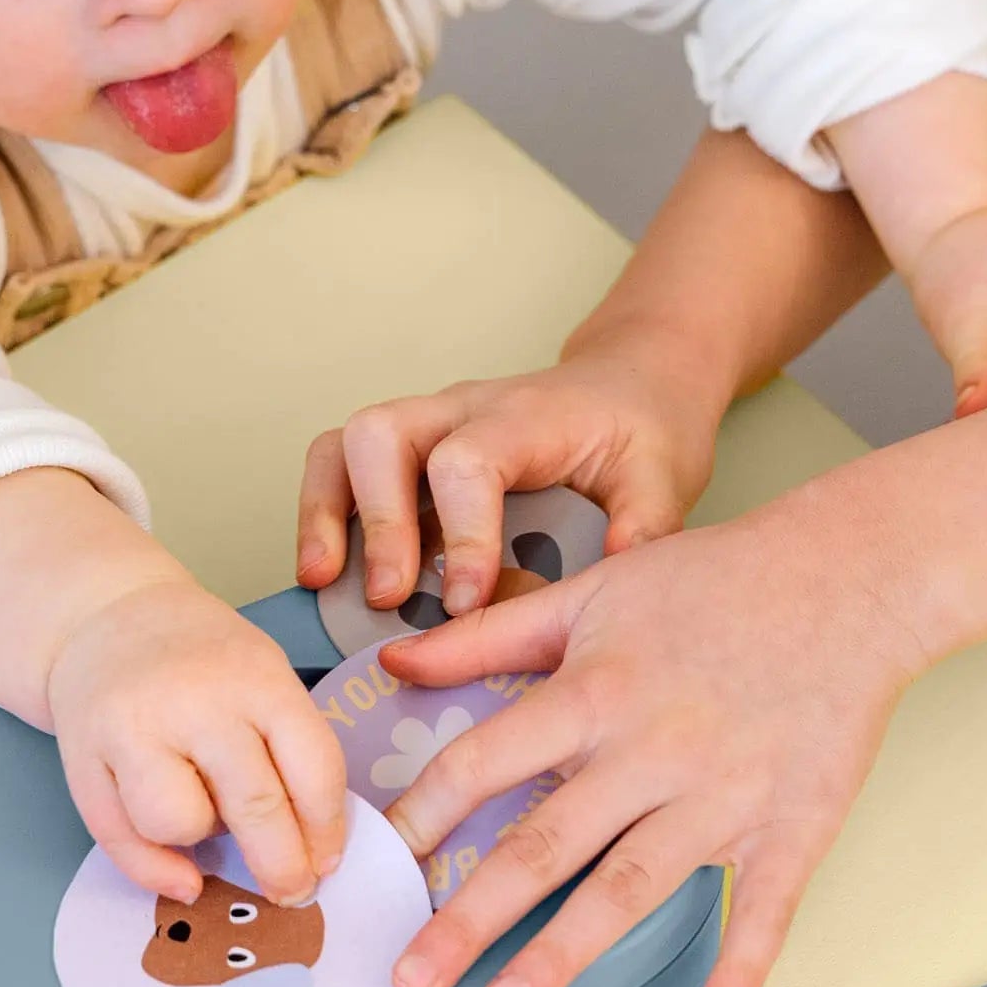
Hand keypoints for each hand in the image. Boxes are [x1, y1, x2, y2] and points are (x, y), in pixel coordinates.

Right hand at [43, 576, 348, 906]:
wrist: (105, 616)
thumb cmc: (201, 660)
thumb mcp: (261, 677)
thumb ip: (287, 749)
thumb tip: (307, 852)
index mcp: (258, 679)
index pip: (313, 768)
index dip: (325, 830)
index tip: (327, 863)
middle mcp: (196, 702)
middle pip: (254, 806)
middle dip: (281, 866)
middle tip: (291, 892)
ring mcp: (134, 727)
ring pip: (179, 823)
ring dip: (201, 841)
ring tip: (205, 822)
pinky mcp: (82, 754)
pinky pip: (120, 838)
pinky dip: (154, 870)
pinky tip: (182, 874)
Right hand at [293, 341, 727, 621]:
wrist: (629, 383)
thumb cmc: (641, 430)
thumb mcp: (665, 477)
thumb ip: (642, 529)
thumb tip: (606, 587)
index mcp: (526, 416)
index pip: (468, 461)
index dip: (459, 534)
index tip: (466, 603)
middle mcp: (462, 410)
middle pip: (382, 435)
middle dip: (376, 522)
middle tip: (391, 598)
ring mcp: (425, 424)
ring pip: (345, 443)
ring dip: (326, 514)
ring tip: (326, 583)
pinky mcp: (406, 449)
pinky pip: (338, 464)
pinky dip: (322, 513)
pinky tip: (326, 573)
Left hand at [373, 482, 932, 986]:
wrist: (850, 577)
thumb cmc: (719, 581)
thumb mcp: (592, 591)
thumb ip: (489, 634)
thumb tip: (395, 657)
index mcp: (595, 692)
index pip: (485, 763)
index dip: (424, 815)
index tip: (376, 862)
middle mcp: (650, 751)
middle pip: (544, 844)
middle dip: (471, 917)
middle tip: (412, 976)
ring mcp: (722, 795)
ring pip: (631, 885)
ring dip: (566, 951)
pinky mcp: (793, 824)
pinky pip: (765, 906)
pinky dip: (744, 964)